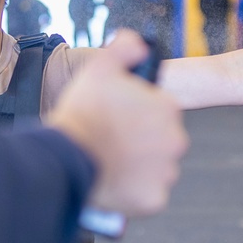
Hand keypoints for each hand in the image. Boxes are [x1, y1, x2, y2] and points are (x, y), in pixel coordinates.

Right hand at [46, 30, 187, 215]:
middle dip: (140, 144)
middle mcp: (175, 140)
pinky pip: (147, 196)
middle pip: (160, 143)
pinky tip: (113, 184)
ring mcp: (166, 172)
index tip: (114, 122)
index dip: (134, 117)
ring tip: (109, 165)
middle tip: (110, 145)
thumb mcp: (100, 67)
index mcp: (167, 108)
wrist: (67, 155)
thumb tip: (141, 43)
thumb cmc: (82, 111)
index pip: (159, 113)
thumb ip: (125, 47)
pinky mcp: (153, 199)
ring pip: (156, 170)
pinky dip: (133, 193)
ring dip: (138, 169)